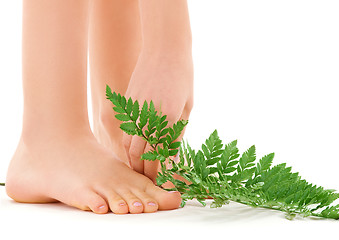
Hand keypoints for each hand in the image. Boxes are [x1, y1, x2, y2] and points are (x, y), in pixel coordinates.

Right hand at [123, 54, 192, 181]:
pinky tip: (133, 150)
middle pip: (142, 154)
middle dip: (145, 172)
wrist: (165, 49)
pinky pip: (125, 130)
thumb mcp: (188, 106)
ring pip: (130, 145)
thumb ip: (178, 131)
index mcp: (171, 118)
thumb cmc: (183, 77)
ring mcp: (137, 110)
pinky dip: (128, 145)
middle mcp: (151, 116)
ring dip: (134, 160)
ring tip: (140, 170)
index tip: (161, 183)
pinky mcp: (128, 103)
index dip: (160, 173)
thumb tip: (173, 155)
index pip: (161, 155)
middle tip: (149, 182)